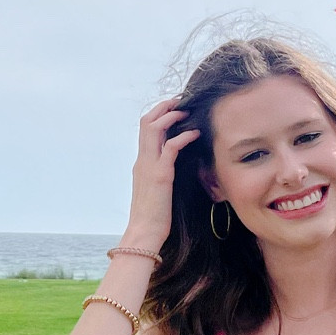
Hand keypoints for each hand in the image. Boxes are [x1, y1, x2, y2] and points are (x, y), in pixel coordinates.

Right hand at [123, 100, 200, 251]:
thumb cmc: (152, 216)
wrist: (144, 233)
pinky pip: (170, 148)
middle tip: (180, 101)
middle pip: (146, 122)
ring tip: (187, 111)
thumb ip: (160, 174)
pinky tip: (195, 133)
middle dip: (163, 107)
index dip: (157, 115)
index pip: (145, 129)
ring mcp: (149, 167)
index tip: (173, 108)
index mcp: (141, 163)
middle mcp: (142, 161)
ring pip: (153, 128)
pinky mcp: (160, 176)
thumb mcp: (155, 190)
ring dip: (171, 116)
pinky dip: (183, 136)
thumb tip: (174, 167)